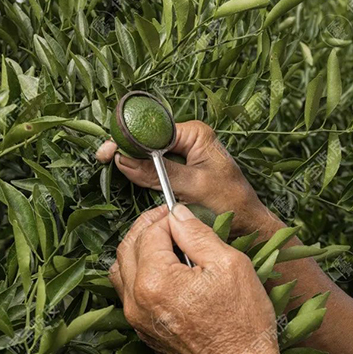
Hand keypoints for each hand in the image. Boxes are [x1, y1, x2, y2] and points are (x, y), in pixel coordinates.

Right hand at [97, 121, 278, 235]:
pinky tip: (129, 175)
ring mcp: (186, 153)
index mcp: (196, 134)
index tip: (107, 152)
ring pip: (151, 153)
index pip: (154, 130)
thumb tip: (124, 158)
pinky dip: (143, 171)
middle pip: (150, 139)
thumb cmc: (231, 203)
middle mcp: (190, 138)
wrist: (249, 223)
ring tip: (110, 166)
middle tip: (103, 159)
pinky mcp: (183, 168)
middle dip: (127, 148)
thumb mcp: (193, 186)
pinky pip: (157, 165)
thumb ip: (158, 172)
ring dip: (133, 160)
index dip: (129, 139)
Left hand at [109, 204, 280, 353]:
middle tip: (170, 219)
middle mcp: (137, 300)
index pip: (150, 232)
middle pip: (127, 247)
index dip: (167, 216)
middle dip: (147, 227)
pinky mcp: (144, 330)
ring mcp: (137, 319)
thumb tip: (178, 214)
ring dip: (139, 249)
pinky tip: (165, 268)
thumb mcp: (230, 264)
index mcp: (156, 281)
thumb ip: (197, 234)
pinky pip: (129, 292)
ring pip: (122, 270)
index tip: (182, 212)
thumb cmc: (242, 321)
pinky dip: (140, 272)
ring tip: (165, 241)